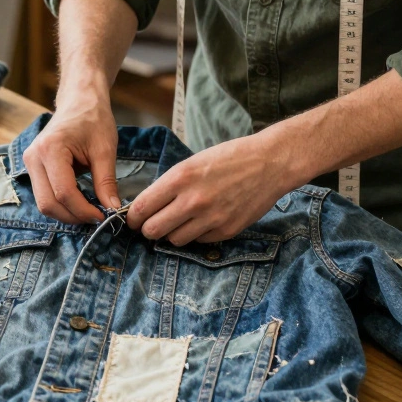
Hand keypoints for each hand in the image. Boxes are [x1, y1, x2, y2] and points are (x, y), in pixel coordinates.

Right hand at [22, 95, 120, 223]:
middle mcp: (33, 158)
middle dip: (73, 216)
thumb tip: (113, 209)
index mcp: (50, 149)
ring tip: (89, 211)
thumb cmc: (93, 119)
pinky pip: (44, 195)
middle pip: (48, 203)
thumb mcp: (105, 150)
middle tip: (96, 218)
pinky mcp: (33, 168)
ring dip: (66, 213)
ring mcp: (29, 163)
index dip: (83, 210)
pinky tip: (79, 202)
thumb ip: (106, 182)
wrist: (79, 101)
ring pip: (43, 203)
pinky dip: (61, 204)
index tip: (103, 216)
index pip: (63, 192)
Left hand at [127, 131, 293, 243]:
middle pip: (153, 230)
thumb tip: (145, 207)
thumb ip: (168, 185)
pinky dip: (196, 235)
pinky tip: (203, 221)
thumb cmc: (229, 159)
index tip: (133, 220)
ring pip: (174, 240)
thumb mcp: (192, 163)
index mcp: (180, 178)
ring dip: (173, 234)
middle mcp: (193, 201)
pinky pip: (198, 242)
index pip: (141, 208)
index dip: (132, 218)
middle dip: (149, 229)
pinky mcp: (226, 231)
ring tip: (181, 221)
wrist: (269, 163)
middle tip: (153, 224)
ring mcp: (210, 219)